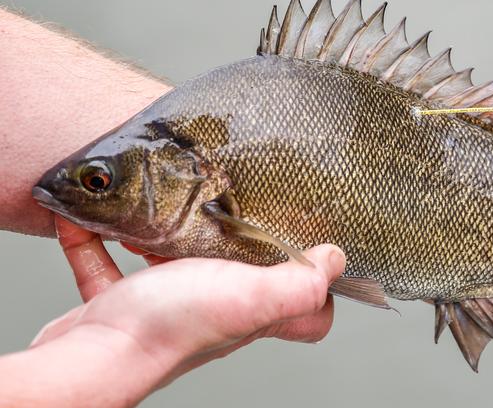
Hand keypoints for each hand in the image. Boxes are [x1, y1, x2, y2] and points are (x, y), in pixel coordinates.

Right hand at [29, 216, 344, 403]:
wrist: (92, 356)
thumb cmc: (170, 327)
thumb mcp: (249, 296)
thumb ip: (298, 284)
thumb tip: (336, 261)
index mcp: (250, 309)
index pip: (301, 312)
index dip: (317, 290)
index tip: (316, 251)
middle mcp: (213, 311)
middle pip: (240, 280)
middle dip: (239, 244)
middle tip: (238, 205)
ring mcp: (168, 308)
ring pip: (176, 267)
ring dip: (168, 237)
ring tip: (168, 204)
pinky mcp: (123, 304)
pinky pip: (111, 268)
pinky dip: (98, 243)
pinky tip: (88, 219)